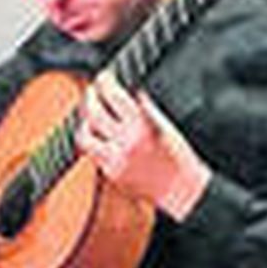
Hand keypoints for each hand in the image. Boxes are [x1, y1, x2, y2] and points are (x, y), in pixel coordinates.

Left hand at [76, 74, 211, 220]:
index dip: (105, 82)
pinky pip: (92, 154)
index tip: (104, 77)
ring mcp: (115, 161)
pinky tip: (99, 136)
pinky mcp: (110, 174)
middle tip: (93, 91)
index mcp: (142, 127)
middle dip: (90, 97)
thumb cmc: (179, 157)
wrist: (181, 190)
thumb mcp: (165, 124)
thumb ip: (144, 106)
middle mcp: (125, 143)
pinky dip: (94, 142)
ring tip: (91, 115)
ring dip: (85, 121)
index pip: (114, 96)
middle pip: (93, 112)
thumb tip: (128, 89)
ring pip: (84, 135)